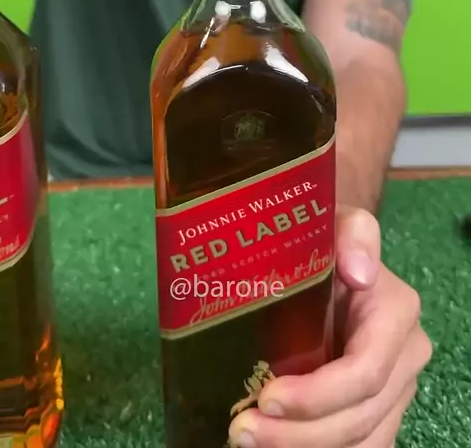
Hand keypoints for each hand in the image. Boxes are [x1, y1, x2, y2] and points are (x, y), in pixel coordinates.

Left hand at [228, 207, 432, 447]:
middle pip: (358, 418)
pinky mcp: (378, 409)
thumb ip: (353, 233)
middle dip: (299, 434)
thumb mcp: (336, 222)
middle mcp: (405, 358)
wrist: (332, 255)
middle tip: (243, 431)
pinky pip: (357, 446)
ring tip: (247, 440)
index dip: (318, 395)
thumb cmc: (328, 238)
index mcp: (396, 314)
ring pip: (360, 441)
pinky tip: (275, 445)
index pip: (365, 372)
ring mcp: (395, 389)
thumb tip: (359, 271)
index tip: (266, 397)